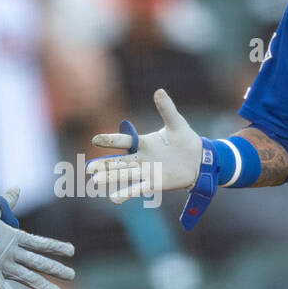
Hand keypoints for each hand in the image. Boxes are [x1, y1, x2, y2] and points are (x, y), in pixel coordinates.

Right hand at [0, 186, 74, 288]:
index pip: (41, 243)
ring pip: (27, 277)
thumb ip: (7, 202)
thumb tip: (16, 188)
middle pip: (39, 262)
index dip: (57, 247)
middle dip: (57, 269)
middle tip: (71, 275)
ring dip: (43, 286)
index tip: (72, 251)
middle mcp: (12, 252)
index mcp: (14, 237)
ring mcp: (3, 264)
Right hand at [86, 88, 202, 202]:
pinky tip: (115, 198)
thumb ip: (166, 108)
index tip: (95, 140)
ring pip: (124, 174)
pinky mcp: (154, 182)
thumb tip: (159, 91)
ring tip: (95, 181)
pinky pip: (138, 188)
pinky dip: (126, 192)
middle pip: (118, 161)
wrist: (199, 159)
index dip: (110, 141)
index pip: (123, 141)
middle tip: (89, 168)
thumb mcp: (176, 122)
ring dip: (110, 178)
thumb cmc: (185, 139)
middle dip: (103, 164)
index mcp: (143, 142)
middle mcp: (141, 158)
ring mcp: (146, 171)